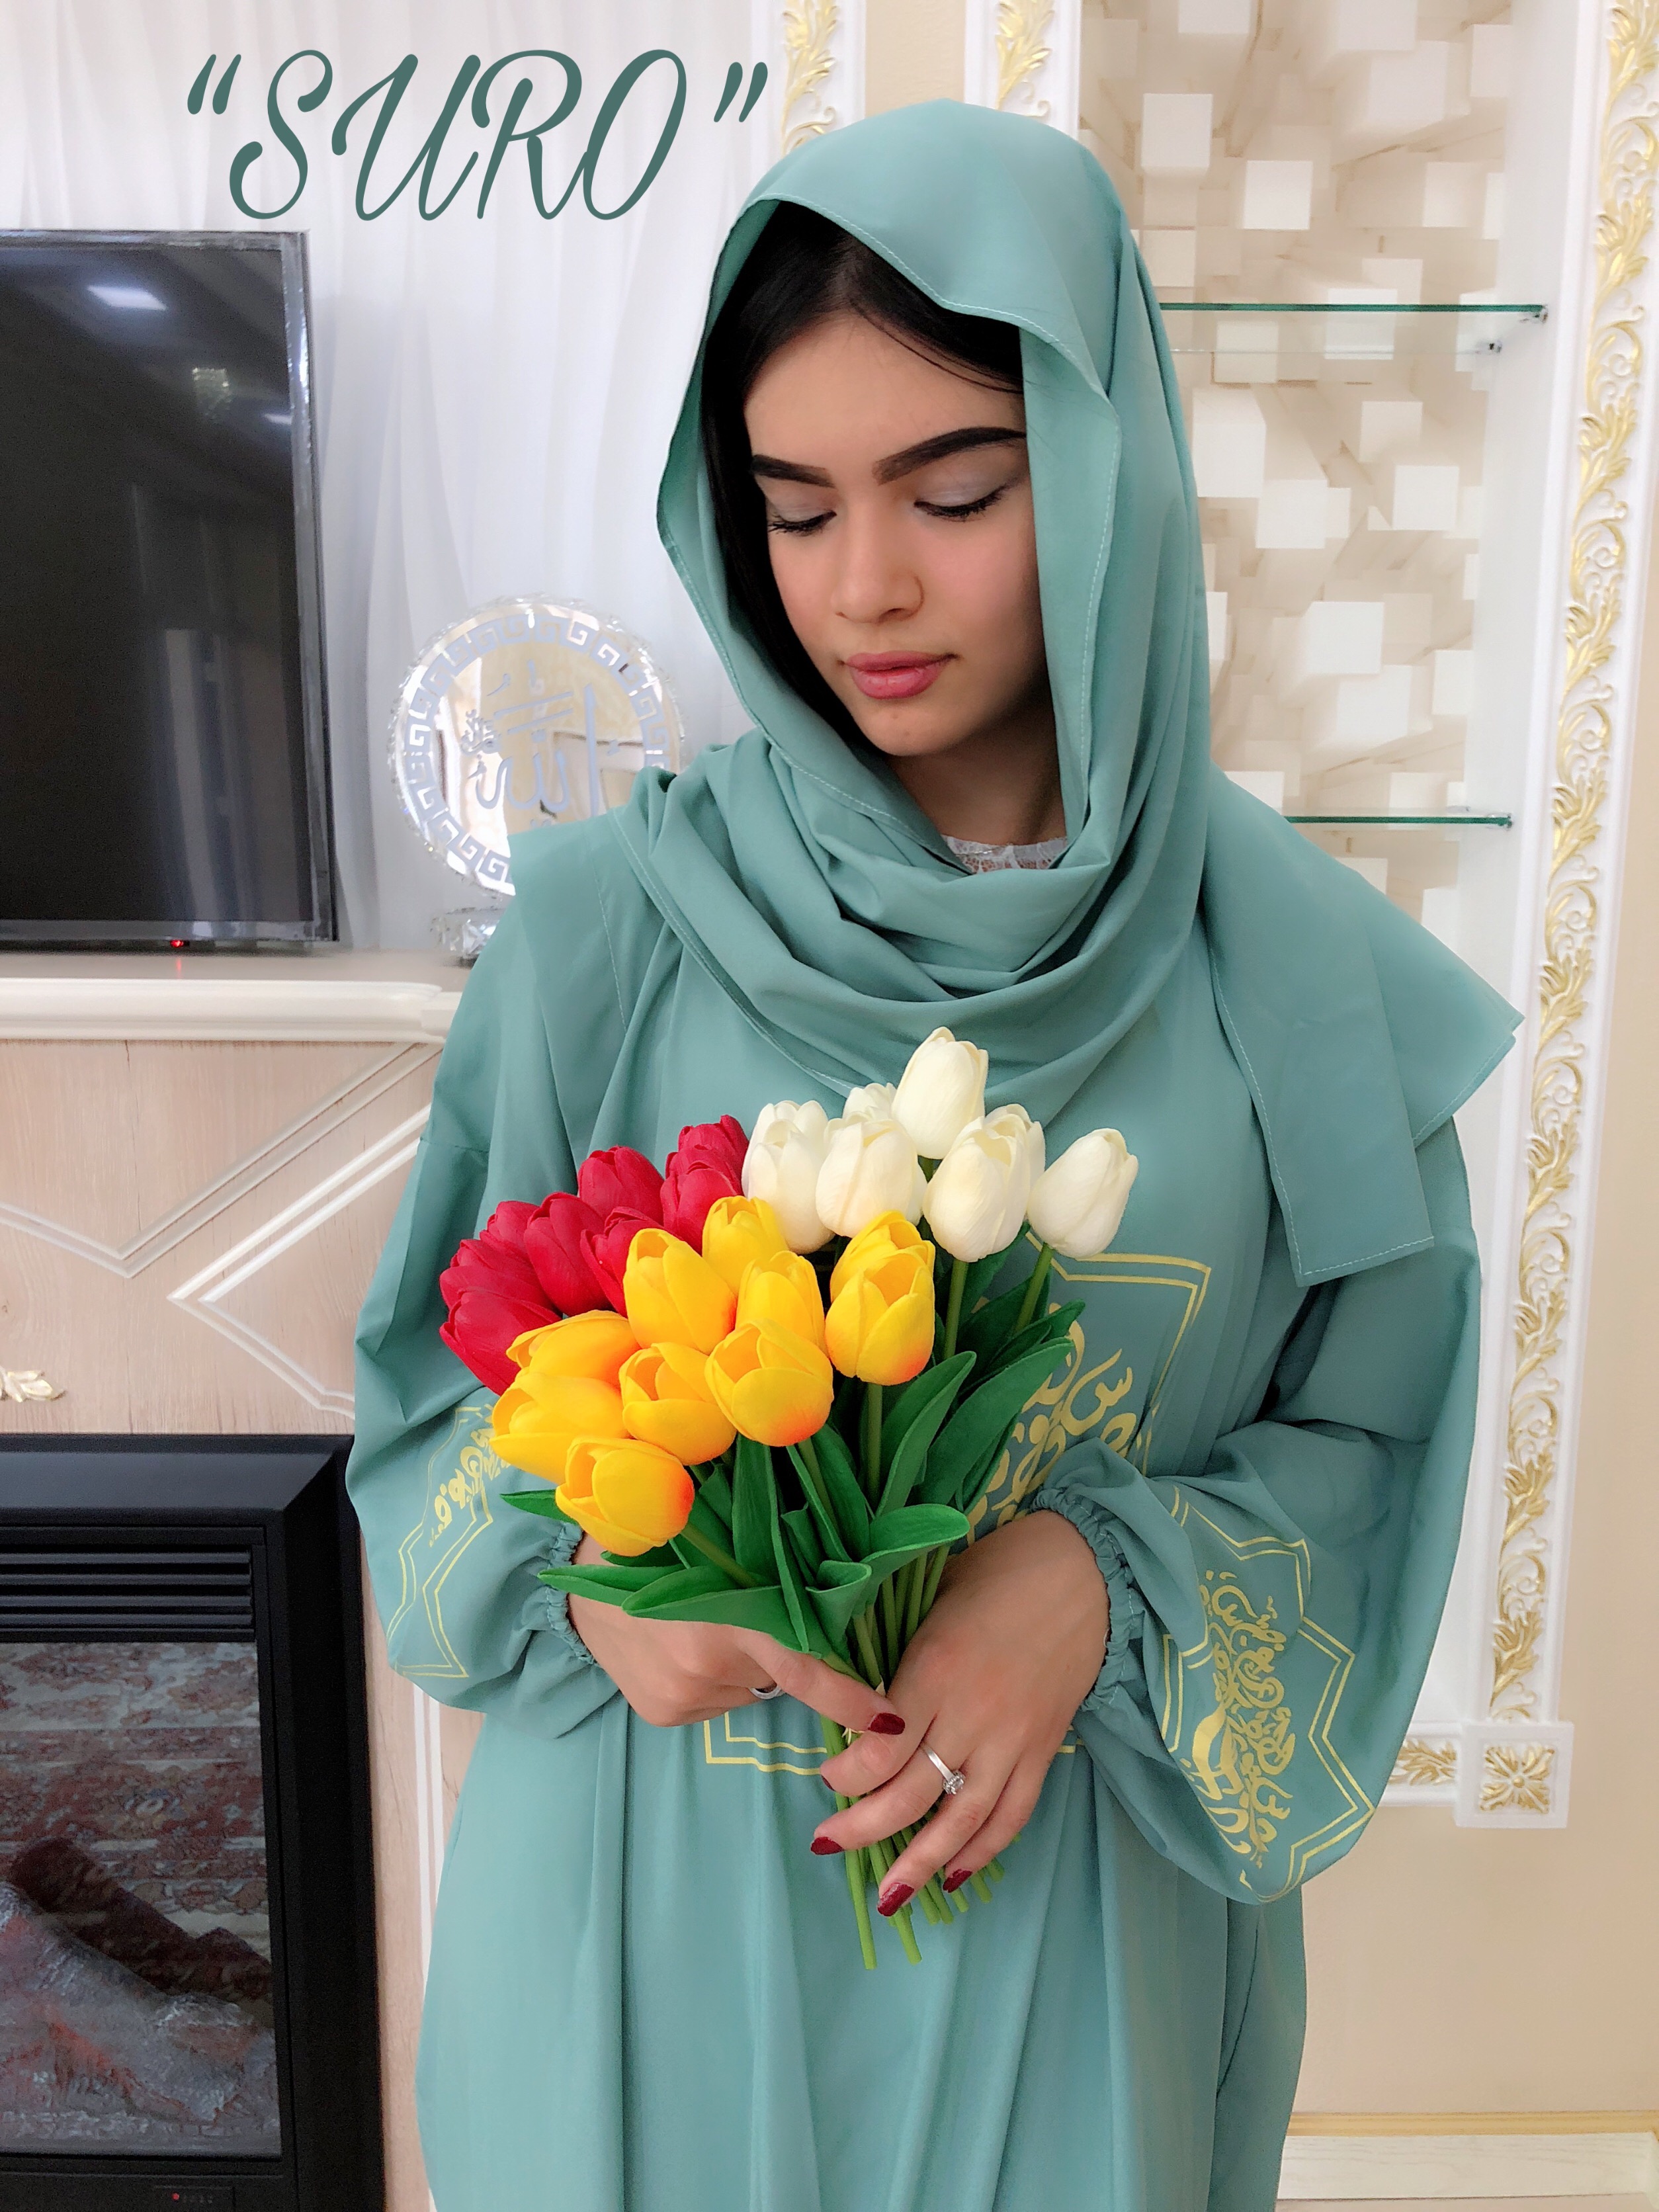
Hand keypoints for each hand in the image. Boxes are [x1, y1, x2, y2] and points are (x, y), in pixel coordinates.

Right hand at [566, 1536, 905, 1739]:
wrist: (585, 1570)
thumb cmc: (667, 1543)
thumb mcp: (727, 1548)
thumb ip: (778, 1580)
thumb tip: (841, 1608)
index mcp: (730, 1615)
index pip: (806, 1669)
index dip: (850, 1698)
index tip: (889, 1724)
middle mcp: (708, 1665)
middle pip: (778, 1674)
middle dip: (779, 1649)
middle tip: (746, 1607)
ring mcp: (683, 1694)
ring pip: (748, 1689)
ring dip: (744, 1664)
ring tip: (704, 1622)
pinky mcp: (664, 1713)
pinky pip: (716, 1701)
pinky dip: (715, 1679)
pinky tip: (683, 1646)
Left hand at [813, 1511, 1107, 1909]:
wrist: (1081, 1573)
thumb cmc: (995, 1573)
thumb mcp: (931, 1598)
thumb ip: (898, 1651)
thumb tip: (855, 1694)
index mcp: (935, 1669)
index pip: (881, 1747)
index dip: (848, 1776)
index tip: (826, 1780)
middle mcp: (972, 1714)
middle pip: (911, 1793)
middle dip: (863, 1828)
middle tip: (827, 1843)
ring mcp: (1012, 1738)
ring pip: (962, 1818)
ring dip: (921, 1862)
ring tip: (889, 1895)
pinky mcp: (1044, 1749)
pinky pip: (1013, 1813)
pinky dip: (984, 1848)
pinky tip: (955, 1873)